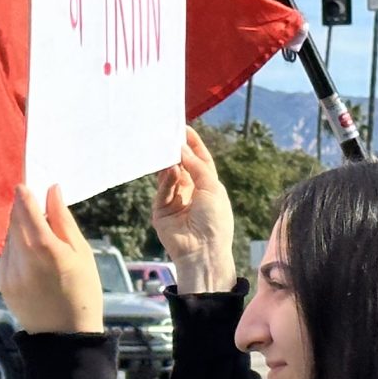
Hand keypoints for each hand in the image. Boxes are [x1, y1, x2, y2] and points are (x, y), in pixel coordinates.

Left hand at [0, 187, 104, 334]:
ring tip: (37, 236)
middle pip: (14, 221)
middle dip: (21, 209)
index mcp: (46, 248)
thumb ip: (63, 219)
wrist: (66, 336)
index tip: (25, 185)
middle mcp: (22, 258)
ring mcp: (9, 273)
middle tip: (33, 205)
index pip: (26, 209)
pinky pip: (5, 256)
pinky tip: (30, 256)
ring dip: (17, 229)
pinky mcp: (3, 284)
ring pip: (7, 237)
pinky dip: (14, 248)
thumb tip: (52, 190)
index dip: (24, 194)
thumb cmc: (83, 291)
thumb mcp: (82, 253)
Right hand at [151, 126, 237, 294]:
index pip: (199, 160)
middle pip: (181, 165)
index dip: (192, 144)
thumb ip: (196, 166)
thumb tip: (180, 148)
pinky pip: (162, 190)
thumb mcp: (212, 187)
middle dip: (176, 151)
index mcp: (208, 186)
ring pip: (168, 175)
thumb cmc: (215, 220)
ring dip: (169, 163)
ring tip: (167, 149)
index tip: (183, 128)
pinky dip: (165, 179)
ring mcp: (175, 201)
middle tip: (168, 134)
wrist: (203, 250)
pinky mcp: (161, 211)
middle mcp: (191, 191)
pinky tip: (169, 169)